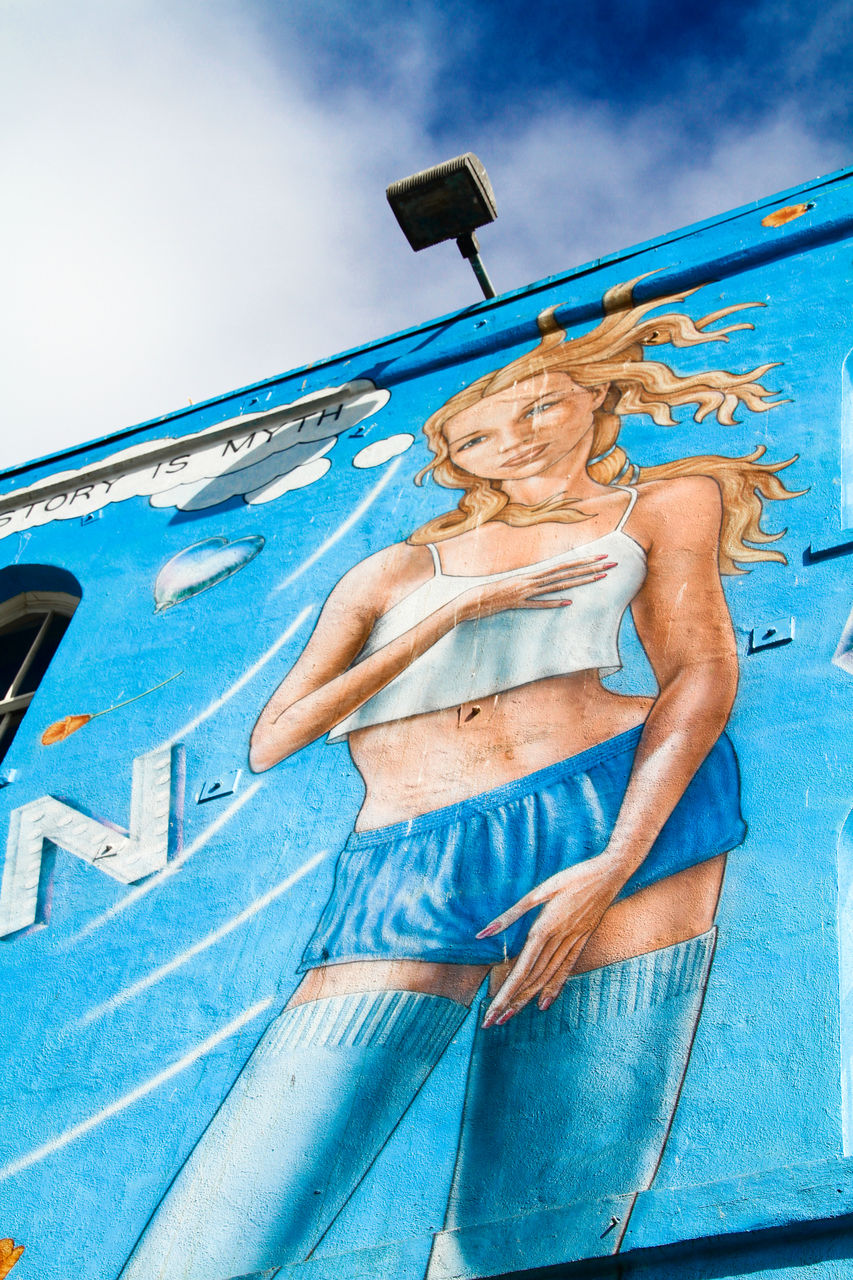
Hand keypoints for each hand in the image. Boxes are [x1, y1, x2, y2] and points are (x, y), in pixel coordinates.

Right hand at [453, 555, 614, 623]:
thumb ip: (529, 586)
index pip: (563, 566)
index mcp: (532, 575)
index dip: (583, 562)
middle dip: (590, 567)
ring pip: (558, 585)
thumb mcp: (514, 586)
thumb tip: (543, 586)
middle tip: (611, 563)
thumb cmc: (492, 593)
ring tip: (599, 577)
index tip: (600, 558)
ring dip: (580, 581)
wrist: (472, 599)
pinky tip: (568, 602)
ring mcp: (525, 592)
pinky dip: (552, 603)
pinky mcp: (517, 604)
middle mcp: (532, 580)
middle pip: (567, 572)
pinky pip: (537, 604)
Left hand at [478, 854, 625, 1026]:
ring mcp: (573, 942)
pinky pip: (567, 968)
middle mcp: (559, 940)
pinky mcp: (583, 939)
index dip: (506, 992)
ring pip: (548, 977)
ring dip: (527, 998)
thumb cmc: (574, 876)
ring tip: (510, 1016)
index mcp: (545, 928)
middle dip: (511, 1001)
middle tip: (492, 1021)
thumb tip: (482, 933)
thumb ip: (511, 914)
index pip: (521, 969)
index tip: (492, 1010)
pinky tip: (543, 1003)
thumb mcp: (541, 890)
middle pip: (532, 978)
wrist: (612, 872)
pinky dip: (555, 987)